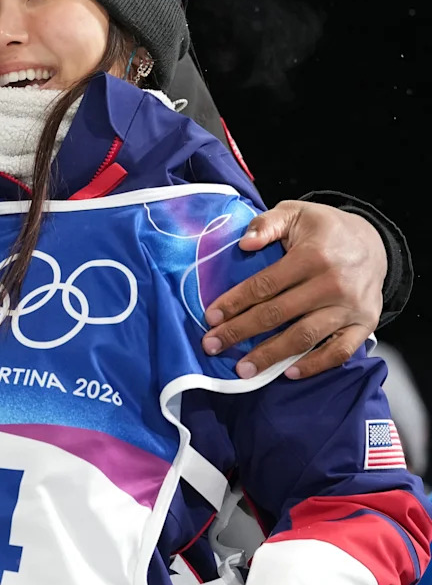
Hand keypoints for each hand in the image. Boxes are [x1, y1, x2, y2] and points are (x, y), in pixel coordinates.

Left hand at [201, 201, 385, 379]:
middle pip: (278, 314)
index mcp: (312, 256)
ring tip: (244, 370)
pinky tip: (288, 372)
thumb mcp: (295, 212)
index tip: (211, 317)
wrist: (374, 243)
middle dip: (241, 331)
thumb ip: (267, 224)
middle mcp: (332, 284)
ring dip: (271, 356)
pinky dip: (314, 365)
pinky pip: (339, 352)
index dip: (235, 302)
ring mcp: (350, 308)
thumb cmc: (325, 229)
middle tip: (213, 345)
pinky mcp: (365, 324)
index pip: (265, 285)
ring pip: (305, 337)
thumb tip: (244, 244)